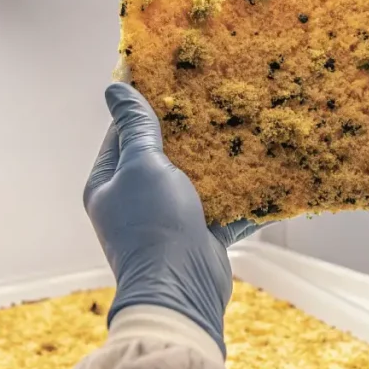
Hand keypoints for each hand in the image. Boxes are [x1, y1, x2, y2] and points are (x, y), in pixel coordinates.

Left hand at [84, 82, 260, 353]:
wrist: (182, 289)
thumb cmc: (154, 223)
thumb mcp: (143, 164)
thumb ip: (136, 126)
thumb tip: (114, 87)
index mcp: (108, 183)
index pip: (123, 132)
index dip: (145, 105)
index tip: (170, 78)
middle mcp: (133, 201)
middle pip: (161, 154)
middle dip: (187, 131)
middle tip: (213, 99)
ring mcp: (166, 219)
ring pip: (193, 179)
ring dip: (215, 160)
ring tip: (240, 127)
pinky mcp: (198, 235)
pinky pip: (219, 206)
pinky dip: (238, 193)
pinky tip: (260, 170)